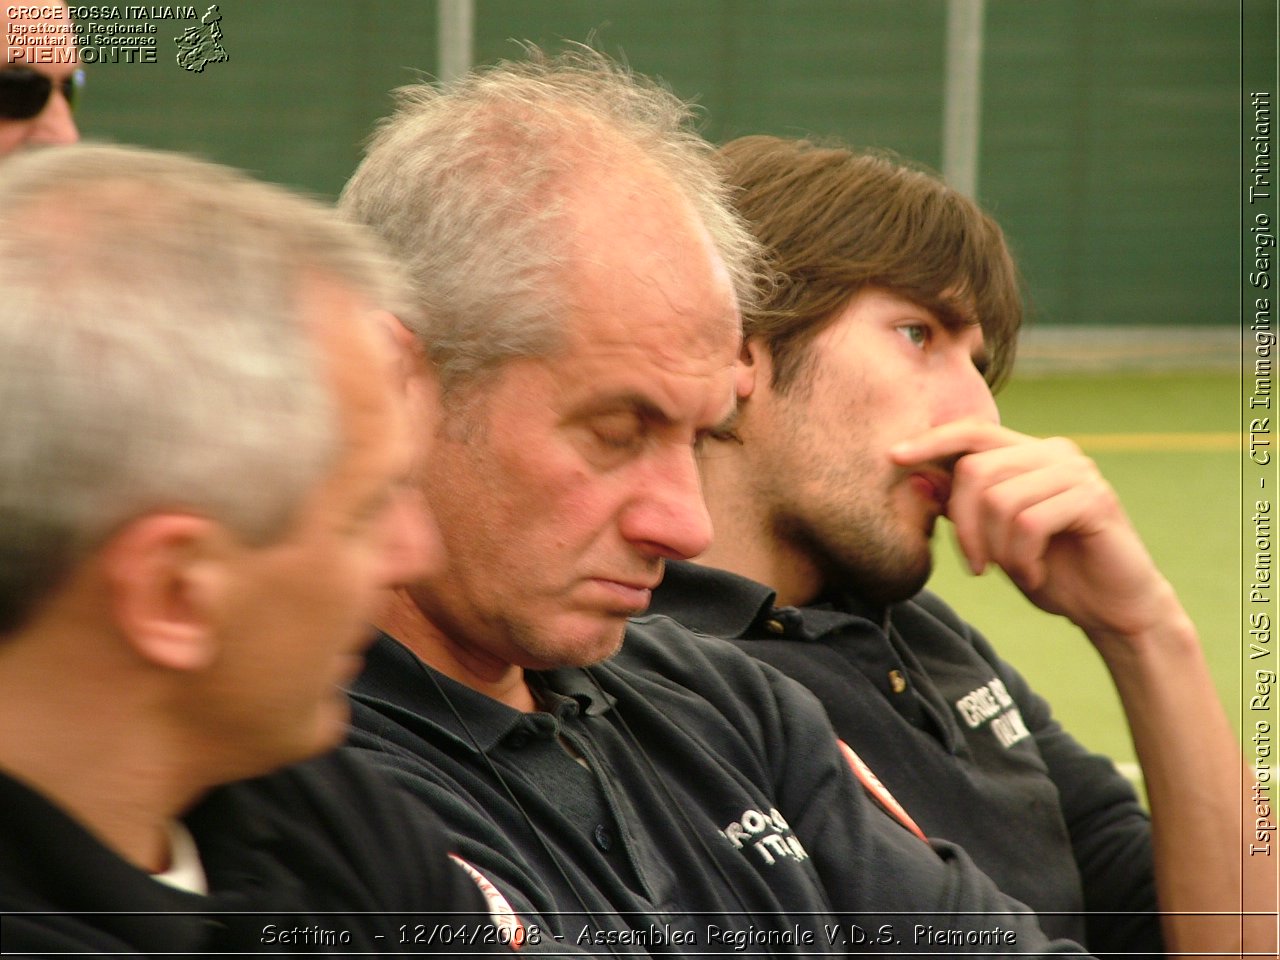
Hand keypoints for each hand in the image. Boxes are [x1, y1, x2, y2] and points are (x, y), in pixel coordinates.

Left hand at [890, 420, 1175, 641]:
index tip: (893, 457)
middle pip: (976, 470)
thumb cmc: (1051, 571)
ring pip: (999, 500)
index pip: (972, 431)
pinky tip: (1035, 574)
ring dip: (996, 549)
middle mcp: (1054, 452)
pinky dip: (1022, 558)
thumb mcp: (993, 540)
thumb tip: (913, 478)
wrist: (1112, 609)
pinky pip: (1029, 523)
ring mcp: (1077, 472)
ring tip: (1014, 570)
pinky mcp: (1094, 499)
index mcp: (1029, 453)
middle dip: (964, 526)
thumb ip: (961, 508)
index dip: (931, 442)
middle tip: (976, 566)